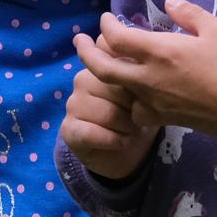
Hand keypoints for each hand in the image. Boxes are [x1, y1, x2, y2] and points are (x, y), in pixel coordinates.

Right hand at [61, 62, 159, 180]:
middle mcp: (83, 80)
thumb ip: (140, 77)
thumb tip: (138, 72)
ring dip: (126, 127)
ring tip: (131, 131)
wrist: (132, 151)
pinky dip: (113, 140)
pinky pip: (91, 133)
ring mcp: (73, 104)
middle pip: (115, 91)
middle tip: (139, 120)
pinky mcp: (68, 128)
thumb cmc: (140, 116)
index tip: (144, 101)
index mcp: (103, 64)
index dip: (138, 89)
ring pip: (107, 113)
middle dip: (133, 110)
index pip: (122, 68)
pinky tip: (122, 142)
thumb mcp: (148, 94)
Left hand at [74, 0, 216, 137]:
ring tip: (108, 63)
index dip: (106, 25)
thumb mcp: (216, 28)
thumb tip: (169, 1)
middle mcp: (149, 77)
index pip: (118, 37)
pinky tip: (138, 93)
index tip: (106, 19)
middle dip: (85, 52)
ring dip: (108, 76)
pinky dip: (131, 99)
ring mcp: (153, 101)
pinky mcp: (162, 118)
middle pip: (103, 68)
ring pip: (117, 90)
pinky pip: (136, 109)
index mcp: (161, 51)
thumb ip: (188, 13)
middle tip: (78, 41)